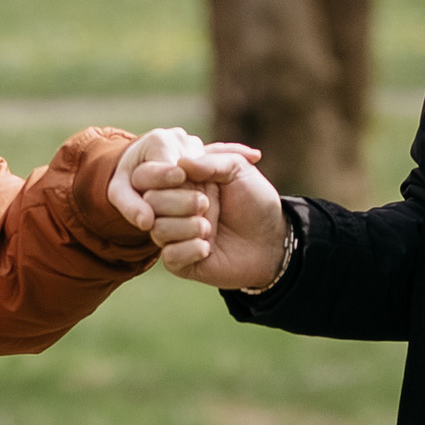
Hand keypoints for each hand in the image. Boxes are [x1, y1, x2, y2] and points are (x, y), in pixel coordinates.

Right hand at [111, 132, 288, 292]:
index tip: (182, 176)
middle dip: (175, 201)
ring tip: (209, 227)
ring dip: (183, 226)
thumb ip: (211, 162)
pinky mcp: (182, 263)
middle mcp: (174, 208)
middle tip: (205, 203)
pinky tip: (207, 248)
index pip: (152, 175)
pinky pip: (169, 256)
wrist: (273, 242)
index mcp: (182, 182)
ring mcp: (177, 236)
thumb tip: (181, 164)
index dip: (161, 175)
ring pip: (158, 229)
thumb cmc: (256, 202)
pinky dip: (188, 250)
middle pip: (151, 202)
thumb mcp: (239, 170)